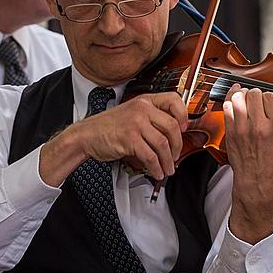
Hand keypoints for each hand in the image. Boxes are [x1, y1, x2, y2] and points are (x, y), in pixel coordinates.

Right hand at [39, 92, 186, 185]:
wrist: (87, 135)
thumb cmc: (109, 126)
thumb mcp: (132, 113)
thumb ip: (151, 118)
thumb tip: (173, 133)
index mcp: (144, 101)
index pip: (173, 100)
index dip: (183, 115)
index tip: (185, 128)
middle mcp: (142, 109)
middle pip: (172, 126)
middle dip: (178, 145)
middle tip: (176, 156)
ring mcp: (135, 123)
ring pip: (163, 144)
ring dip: (168, 160)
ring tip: (167, 168)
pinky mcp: (129, 139)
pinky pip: (150, 156)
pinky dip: (156, 167)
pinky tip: (156, 171)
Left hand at [223, 84, 272, 243]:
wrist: (258, 180)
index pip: (270, 96)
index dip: (270, 97)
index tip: (269, 102)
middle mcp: (260, 127)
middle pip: (254, 94)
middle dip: (256, 94)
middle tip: (257, 100)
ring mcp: (243, 129)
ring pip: (238, 98)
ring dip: (241, 95)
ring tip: (245, 99)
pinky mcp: (231, 132)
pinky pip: (227, 108)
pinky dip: (229, 102)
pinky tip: (234, 103)